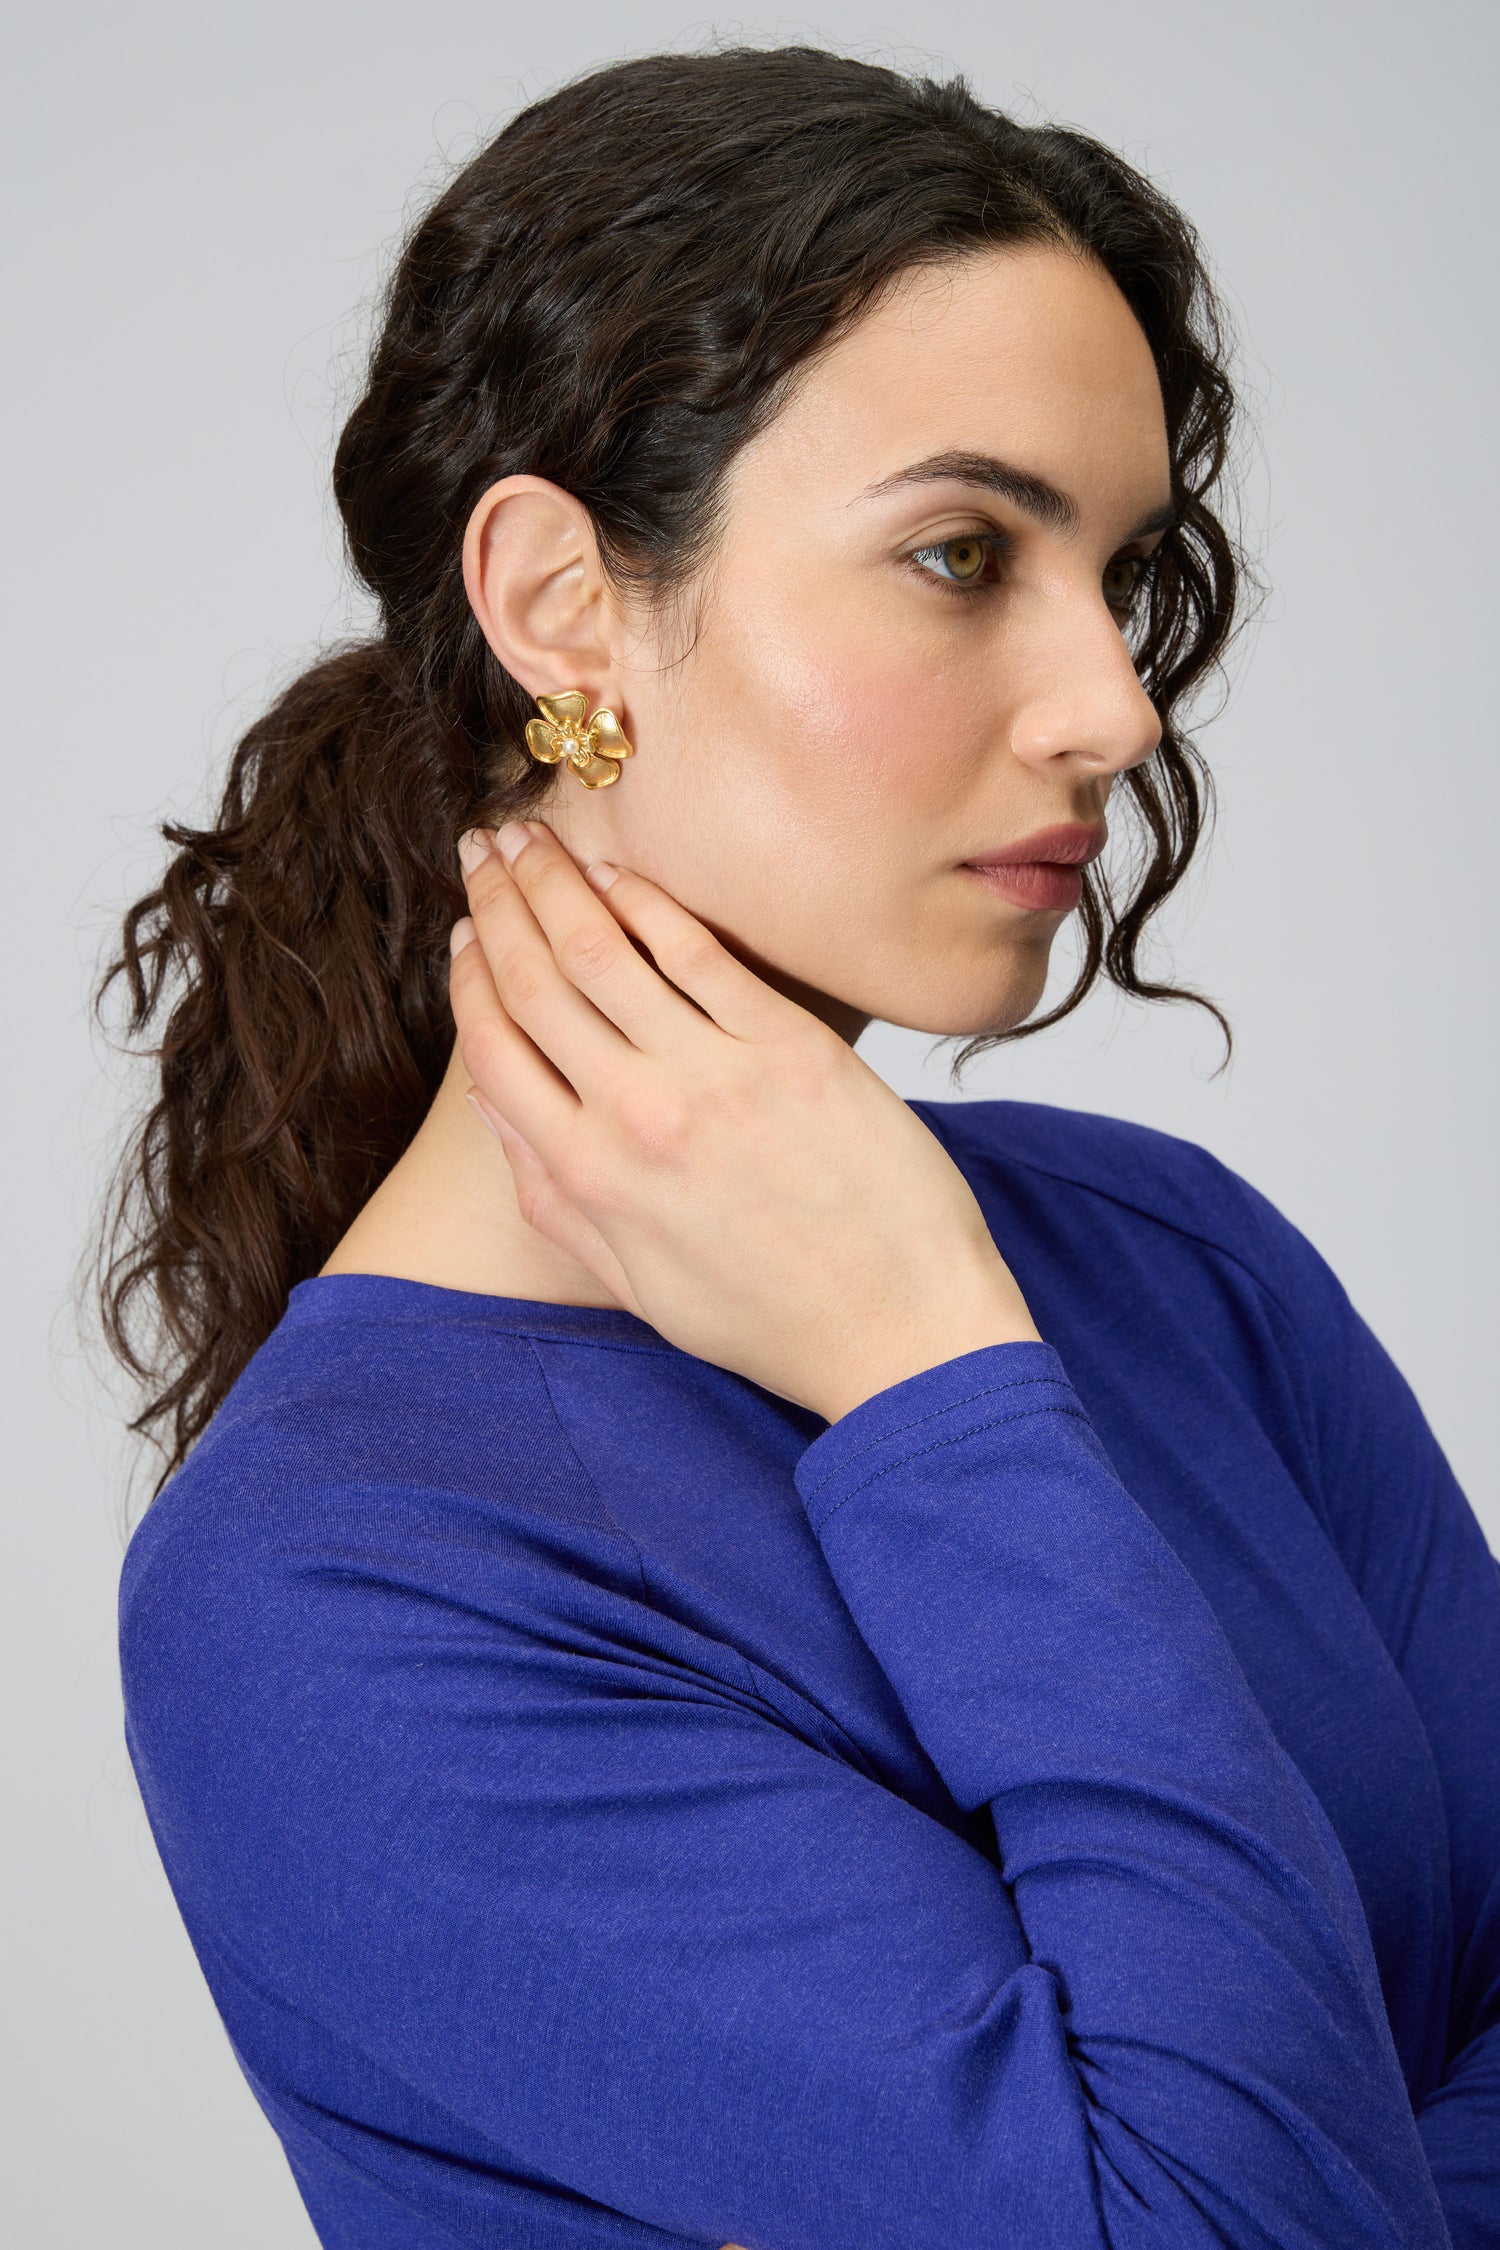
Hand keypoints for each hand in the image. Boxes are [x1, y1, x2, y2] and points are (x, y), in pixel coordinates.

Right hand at [450, 821, 1039, 1421]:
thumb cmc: (774, 1321)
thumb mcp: (635, 1285)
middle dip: (498, 902)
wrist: (902, 1333)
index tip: (466, 929)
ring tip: (530, 836)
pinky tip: (618, 871)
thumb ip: (553, 1201)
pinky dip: (647, 901)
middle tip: (480, 848)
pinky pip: (697, 952)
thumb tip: (495, 1110)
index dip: (471, 977)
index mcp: (588, 1181)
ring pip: (602, 951)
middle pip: (538, 983)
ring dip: (555, 882)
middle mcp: (635, 1119)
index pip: (495, 1050)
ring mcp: (713, 1076)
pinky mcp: (790, 1047)